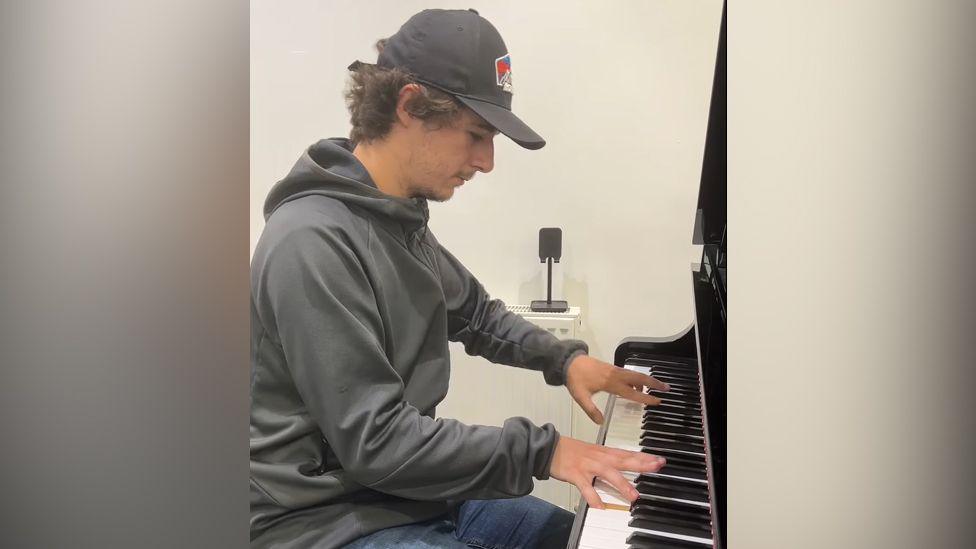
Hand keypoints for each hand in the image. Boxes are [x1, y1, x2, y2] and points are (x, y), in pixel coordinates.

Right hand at [549, 436, 665, 509]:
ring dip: (622, 484)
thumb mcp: (592, 451)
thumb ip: (608, 458)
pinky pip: (586, 488)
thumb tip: (623, 464)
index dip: (644, 456)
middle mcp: (598, 457)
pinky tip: (600, 506)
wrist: (549, 448)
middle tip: (657, 467)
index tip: (659, 460)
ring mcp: (588, 466)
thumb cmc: (571, 450)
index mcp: (603, 452)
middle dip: (641, 464)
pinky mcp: (576, 474)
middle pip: (623, 460)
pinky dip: (593, 498)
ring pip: (608, 474)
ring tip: (634, 496)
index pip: (628, 453)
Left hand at [565, 354, 669, 423]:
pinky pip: (629, 374)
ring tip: (657, 388)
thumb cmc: (575, 380)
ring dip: (647, 380)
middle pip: (639, 378)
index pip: (632, 392)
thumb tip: (601, 422)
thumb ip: (590, 410)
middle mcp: (616, 375)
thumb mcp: (580, 397)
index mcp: (610, 383)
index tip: (657, 400)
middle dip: (654, 382)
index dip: (645, 397)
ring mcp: (615, 370)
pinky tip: (637, 387)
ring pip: (635, 375)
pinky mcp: (612, 368)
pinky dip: (637, 379)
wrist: (569, 362)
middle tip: (667, 388)